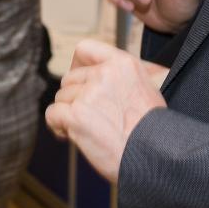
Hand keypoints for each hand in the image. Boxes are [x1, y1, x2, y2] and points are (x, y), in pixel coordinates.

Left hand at [45, 40, 167, 180]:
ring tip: (87, 130)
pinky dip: (57, 126)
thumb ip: (122, 79)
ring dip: (67, 115)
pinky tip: (70, 136)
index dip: (77, 66)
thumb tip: (98, 75)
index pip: (85, 49)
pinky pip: (52, 114)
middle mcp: (105, 74)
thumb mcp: (147, 90)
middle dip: (74, 98)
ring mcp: (89, 94)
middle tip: (88, 118)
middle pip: (69, 79)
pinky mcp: (76, 115)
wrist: (156, 158)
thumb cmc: (154, 132)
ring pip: (61, 98)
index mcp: (123, 64)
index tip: (79, 82)